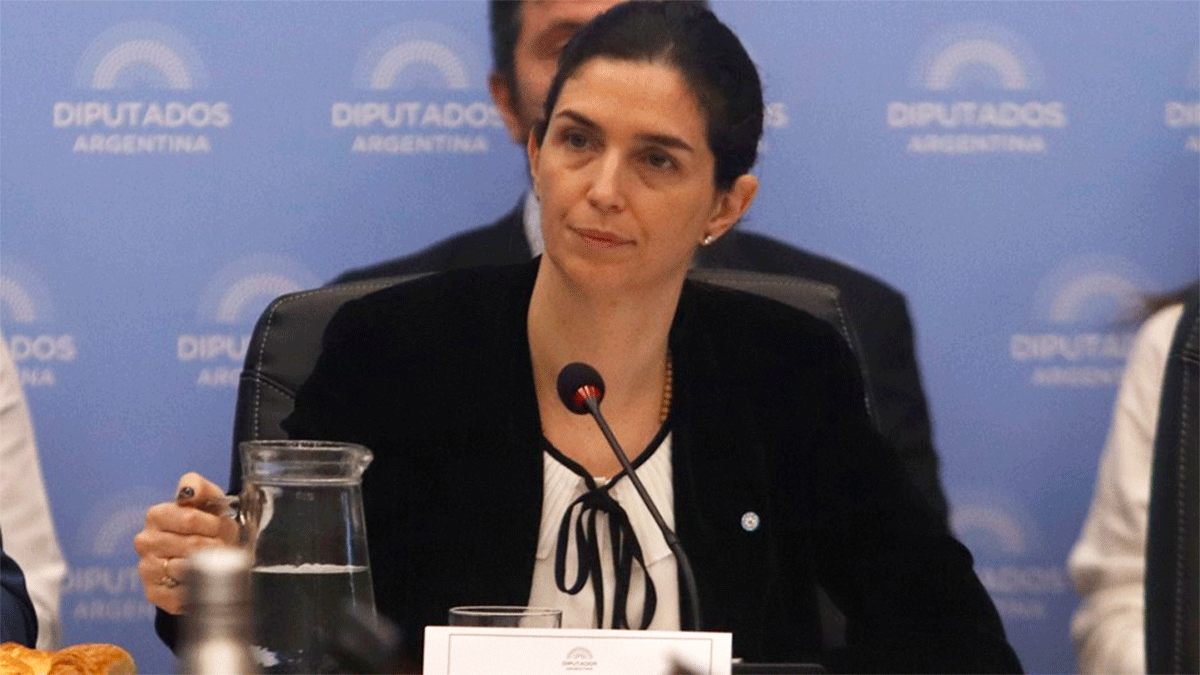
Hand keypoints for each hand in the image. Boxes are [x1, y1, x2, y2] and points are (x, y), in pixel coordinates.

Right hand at [133, 472, 239, 613]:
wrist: (206, 554)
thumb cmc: (206, 524)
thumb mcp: (208, 498)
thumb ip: (198, 486)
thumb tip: (188, 492)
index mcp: (157, 515)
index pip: (190, 519)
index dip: (213, 524)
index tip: (220, 527)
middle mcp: (146, 542)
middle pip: (192, 545)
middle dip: (216, 545)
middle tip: (222, 545)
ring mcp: (147, 568)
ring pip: (189, 569)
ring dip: (210, 566)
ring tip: (215, 560)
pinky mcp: (154, 592)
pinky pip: (183, 592)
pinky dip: (199, 586)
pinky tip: (202, 578)